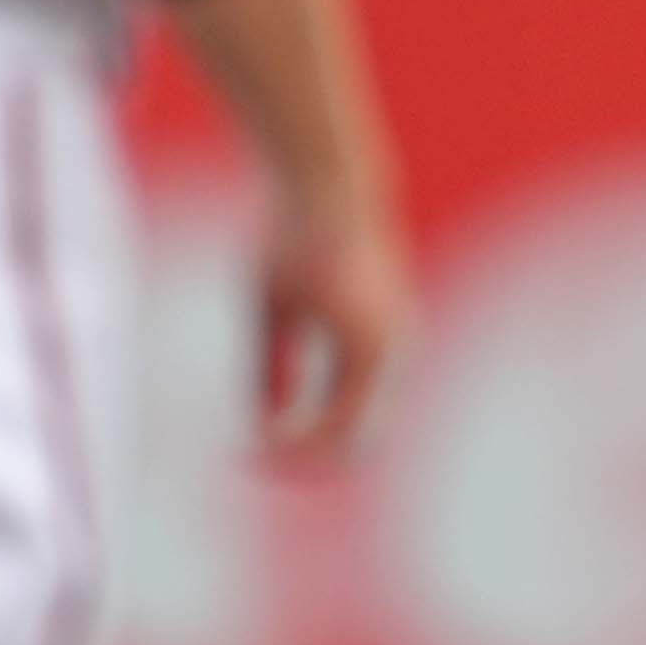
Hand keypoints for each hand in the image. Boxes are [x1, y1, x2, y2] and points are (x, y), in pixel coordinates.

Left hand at [248, 182, 407, 459]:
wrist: (330, 183)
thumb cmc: (289, 238)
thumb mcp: (267, 309)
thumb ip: (266, 371)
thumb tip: (264, 431)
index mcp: (365, 347)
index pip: (334, 431)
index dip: (290, 455)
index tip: (246, 457)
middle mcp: (395, 350)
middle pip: (358, 437)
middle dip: (308, 457)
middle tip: (256, 461)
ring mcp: (398, 342)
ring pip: (363, 418)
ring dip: (319, 436)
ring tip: (266, 440)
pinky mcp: (389, 333)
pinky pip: (363, 393)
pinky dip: (329, 411)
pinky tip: (288, 408)